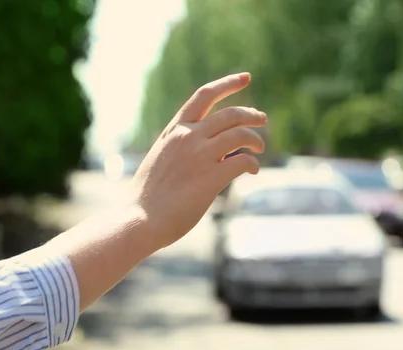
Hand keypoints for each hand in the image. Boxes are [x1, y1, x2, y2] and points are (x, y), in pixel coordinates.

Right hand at [132, 72, 266, 249]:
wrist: (139, 219)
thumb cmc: (148, 197)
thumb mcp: (161, 159)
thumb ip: (182, 149)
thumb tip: (212, 152)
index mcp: (174, 130)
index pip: (204, 96)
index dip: (228, 84)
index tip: (246, 78)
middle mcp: (188, 137)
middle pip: (230, 114)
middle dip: (251, 114)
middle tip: (262, 119)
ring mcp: (200, 155)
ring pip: (241, 134)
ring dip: (256, 139)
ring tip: (260, 148)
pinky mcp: (212, 177)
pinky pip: (243, 161)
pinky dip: (253, 163)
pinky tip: (253, 170)